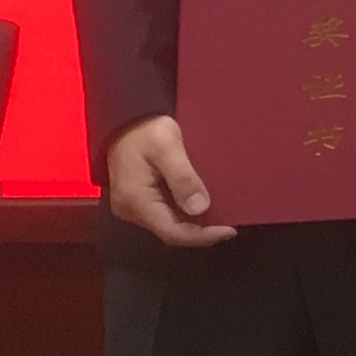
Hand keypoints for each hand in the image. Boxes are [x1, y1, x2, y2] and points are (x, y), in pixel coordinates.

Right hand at [103, 115, 235, 248]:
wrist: (126, 118)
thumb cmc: (147, 130)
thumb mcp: (167, 148)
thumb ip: (183, 178)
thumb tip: (200, 209)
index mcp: (136, 201)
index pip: (172, 232)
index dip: (201, 236)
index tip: (229, 231)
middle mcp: (131, 210)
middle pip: (170, 231)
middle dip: (200, 232)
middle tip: (229, 227)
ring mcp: (133, 206)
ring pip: (168, 223)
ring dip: (194, 224)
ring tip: (222, 218)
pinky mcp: (139, 198)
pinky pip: (164, 213)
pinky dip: (184, 213)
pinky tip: (202, 206)